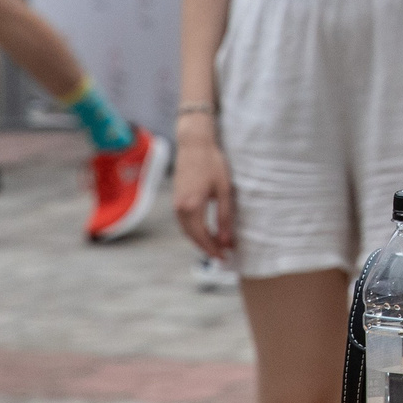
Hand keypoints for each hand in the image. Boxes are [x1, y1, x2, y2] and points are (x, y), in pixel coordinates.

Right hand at [172, 130, 235, 257]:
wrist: (194, 144)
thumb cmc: (212, 163)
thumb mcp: (224, 190)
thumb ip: (224, 217)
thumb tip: (226, 241)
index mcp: (192, 207)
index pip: (203, 237)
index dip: (214, 250)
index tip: (225, 258)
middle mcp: (180, 209)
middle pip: (193, 237)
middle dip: (207, 248)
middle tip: (223, 256)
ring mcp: (175, 204)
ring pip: (187, 231)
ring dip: (200, 241)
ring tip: (216, 247)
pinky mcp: (176, 199)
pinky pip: (184, 223)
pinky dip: (194, 231)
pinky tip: (205, 232)